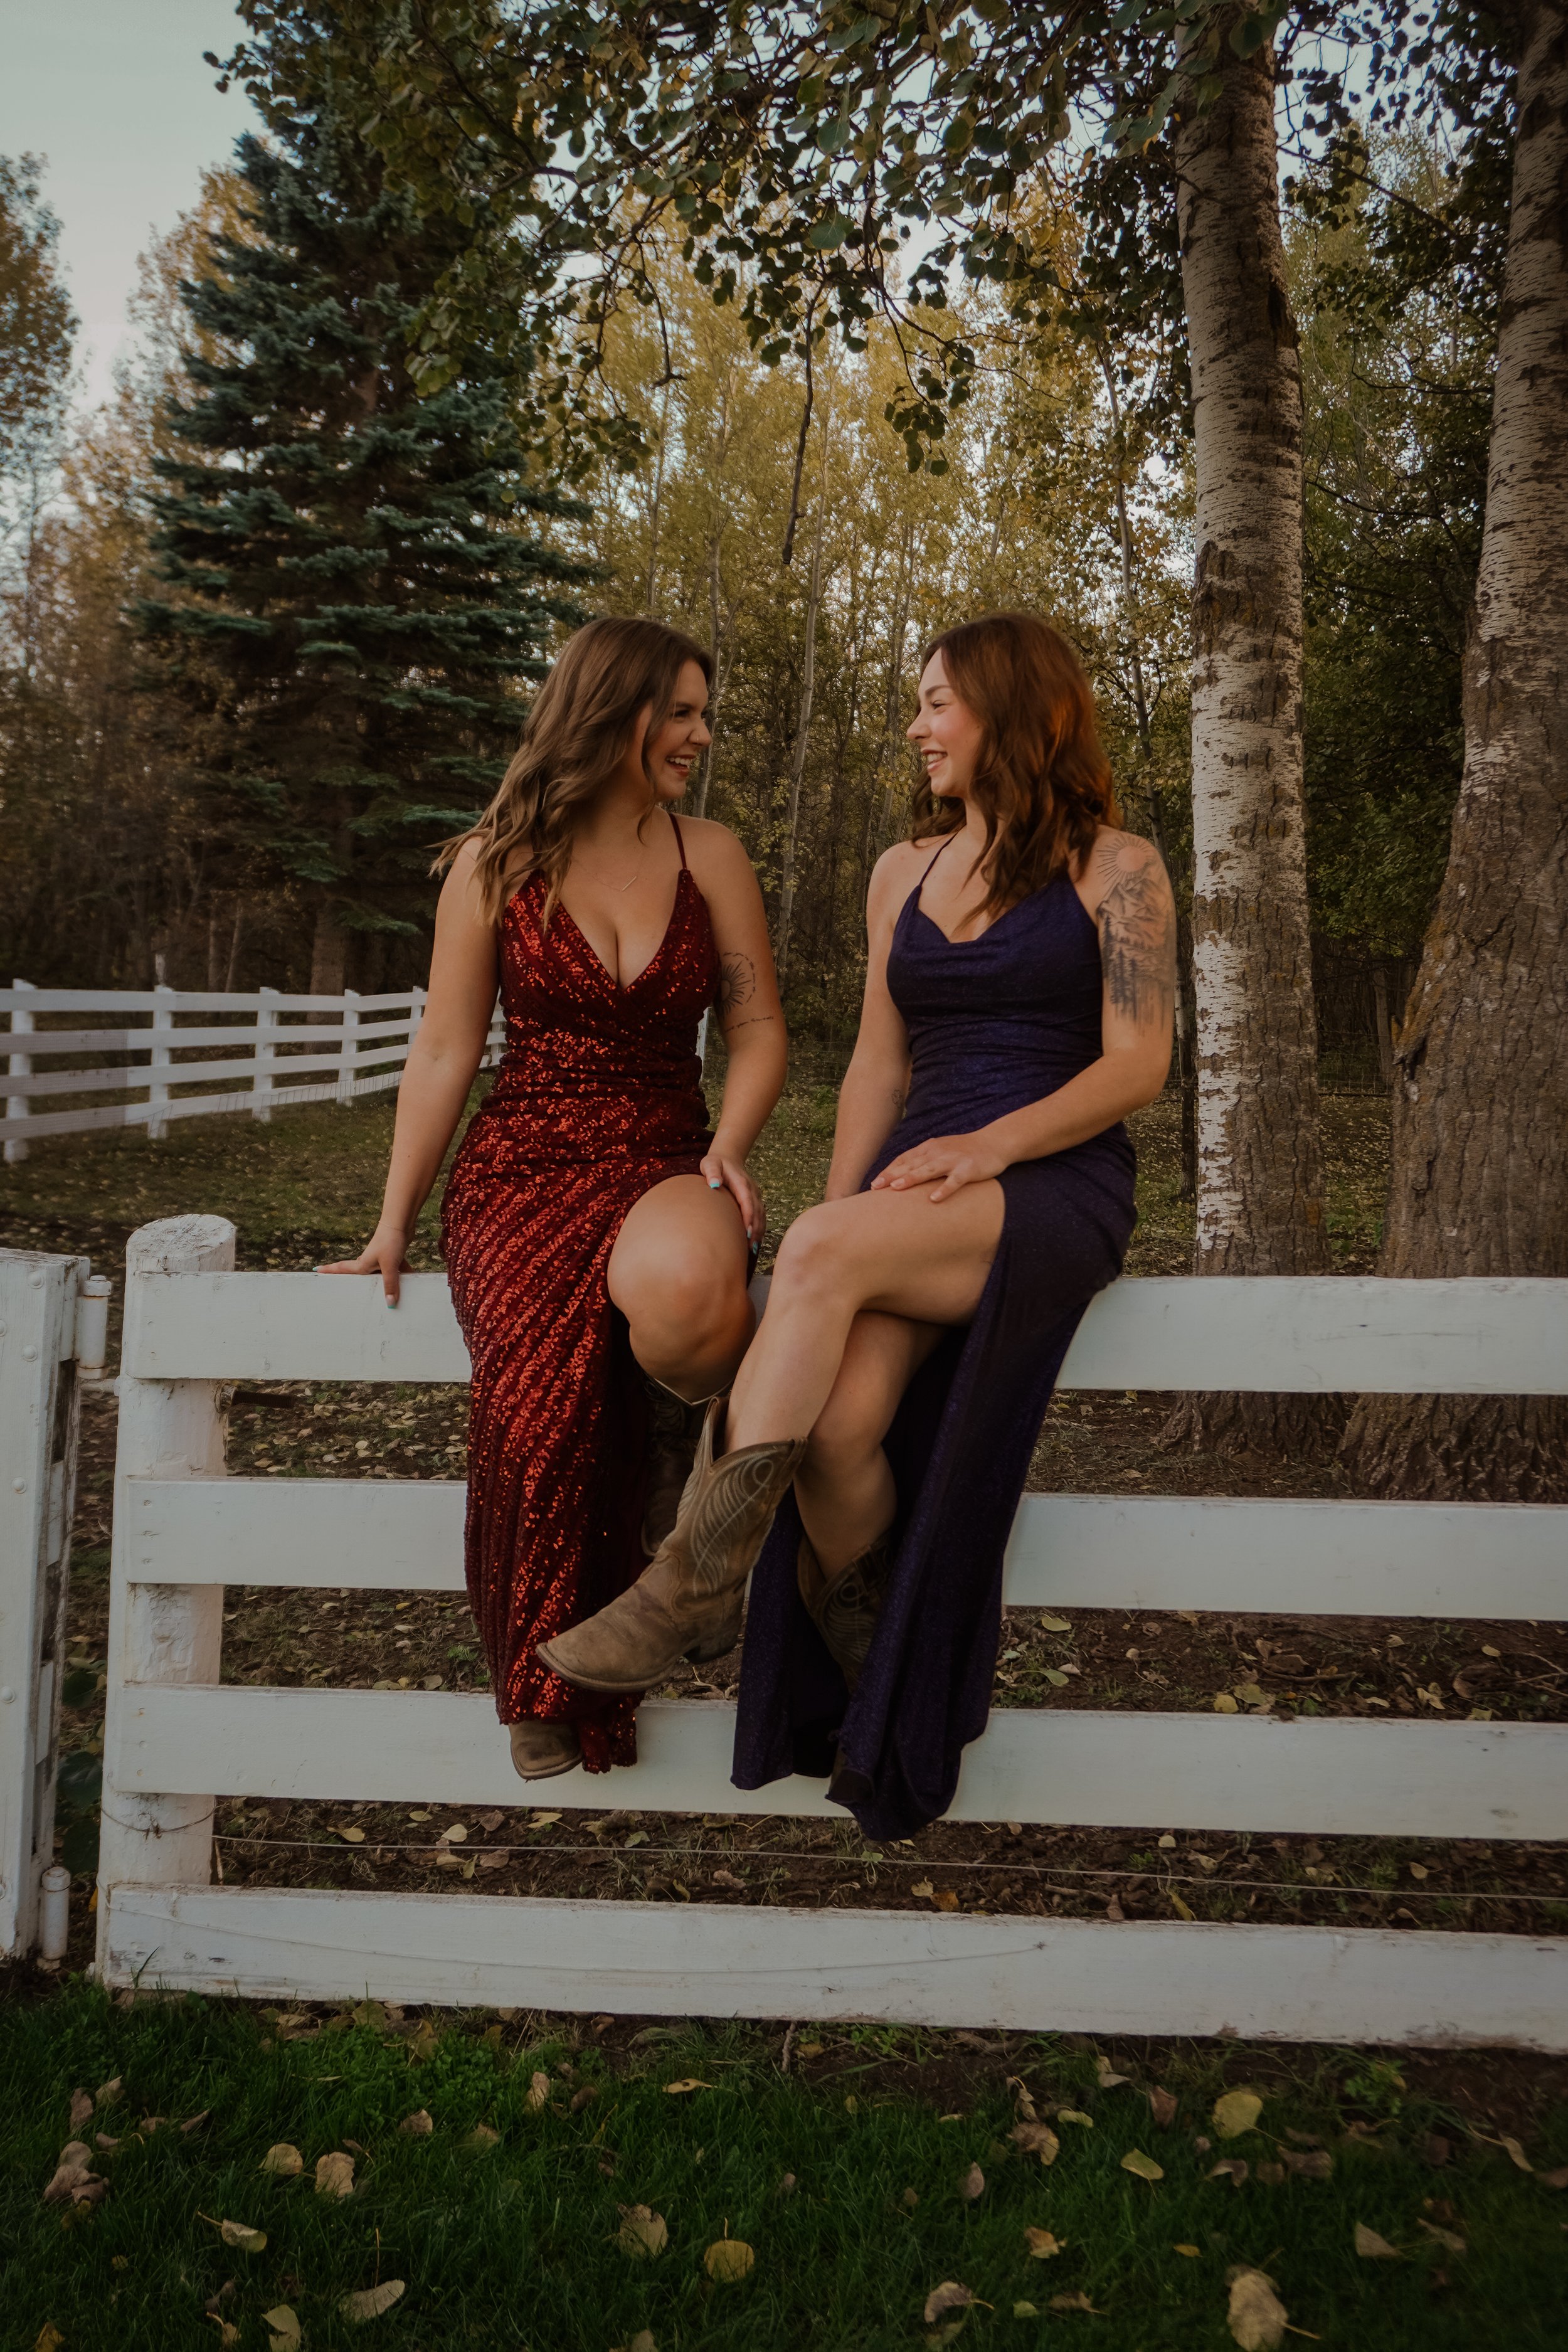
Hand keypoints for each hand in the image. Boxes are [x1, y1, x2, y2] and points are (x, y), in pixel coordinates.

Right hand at [319, 1221, 412, 1305]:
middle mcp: (369, 1262)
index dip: (329, 1271)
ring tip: (391, 1295)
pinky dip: (403, 1274)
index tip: (316, 1270)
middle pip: (363, 1277)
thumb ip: (390, 1285)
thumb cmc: (390, 1241)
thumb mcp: (389, 1266)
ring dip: (389, 1282)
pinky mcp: (393, 1256)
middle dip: (362, 1286)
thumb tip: (390, 1304)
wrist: (401, 1223)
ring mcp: (381, 1259)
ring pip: (383, 1275)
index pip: (341, 1269)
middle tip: (350, 1295)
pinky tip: (412, 1279)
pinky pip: (396, 1270)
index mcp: (362, 1265)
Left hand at [700, 1147, 763, 1248]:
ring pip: (761, 1216)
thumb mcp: (710, 1163)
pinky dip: (759, 1229)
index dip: (749, 1217)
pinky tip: (755, 1242)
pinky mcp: (755, 1201)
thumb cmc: (716, 1163)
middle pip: (757, 1212)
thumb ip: (712, 1172)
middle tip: (749, 1247)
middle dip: (755, 1230)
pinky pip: (760, 1216)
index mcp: (742, 1182)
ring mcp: (755, 1196)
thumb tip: (714, 1184)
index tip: (747, 1232)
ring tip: (753, 1250)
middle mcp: (752, 1190)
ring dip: (758, 1232)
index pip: (747, 1201)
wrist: (728, 1158)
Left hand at [869, 1130, 1007, 1203]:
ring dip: (912, 1178)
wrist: (995, 1142)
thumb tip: (904, 1176)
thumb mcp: (941, 1151)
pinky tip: (933, 1199)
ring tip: (896, 1188)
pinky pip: (954, 1180)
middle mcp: (938, 1152)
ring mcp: (953, 1159)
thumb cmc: (965, 1150)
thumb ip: (924, 1161)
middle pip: (911, 1164)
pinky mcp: (968, 1169)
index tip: (874, 1183)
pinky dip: (944, 1189)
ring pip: (929, 1169)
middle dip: (892, 1175)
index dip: (889, 1170)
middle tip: (875, 1187)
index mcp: (929, 1148)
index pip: (904, 1159)